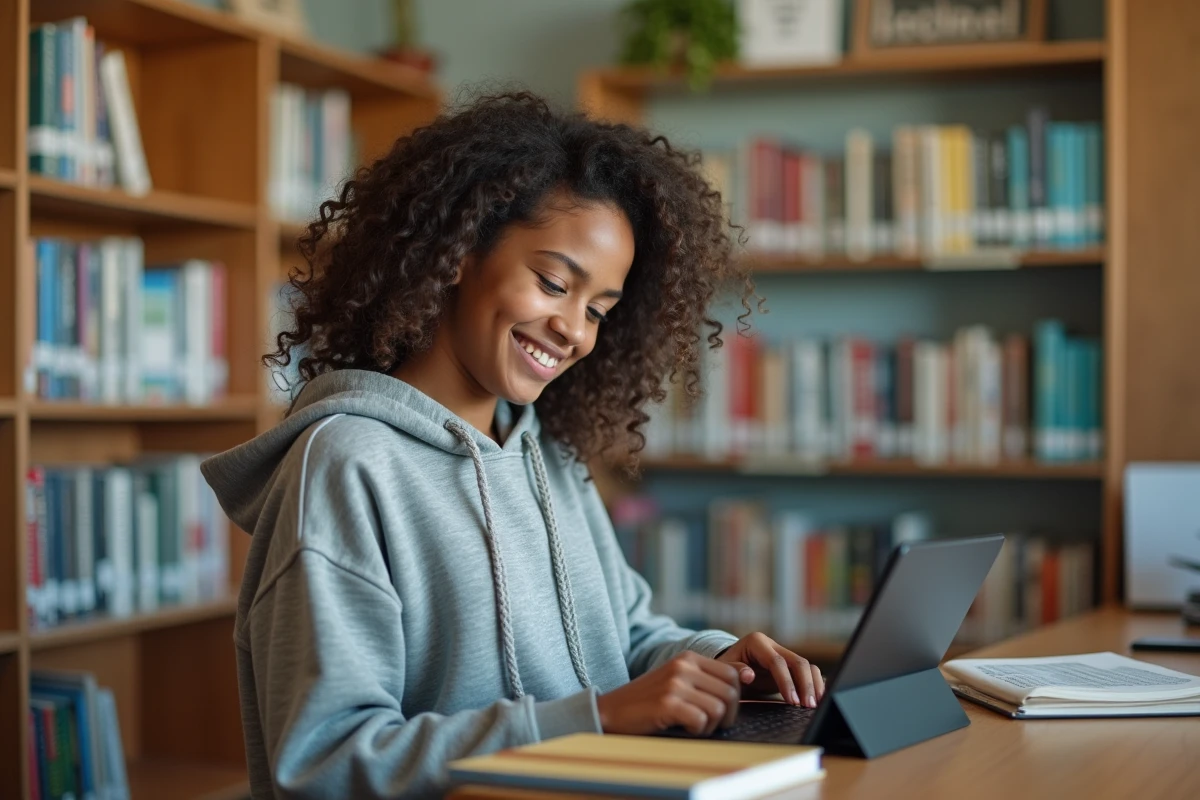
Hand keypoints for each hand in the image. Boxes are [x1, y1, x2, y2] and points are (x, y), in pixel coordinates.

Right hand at [596, 651, 741, 735]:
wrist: (610, 710)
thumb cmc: (649, 701)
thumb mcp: (679, 681)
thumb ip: (709, 678)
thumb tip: (748, 674)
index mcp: (689, 657)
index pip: (734, 674)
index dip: (734, 698)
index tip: (721, 711)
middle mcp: (683, 665)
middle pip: (731, 692)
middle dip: (727, 715)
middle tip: (708, 723)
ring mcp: (675, 683)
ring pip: (720, 708)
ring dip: (711, 725)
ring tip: (693, 725)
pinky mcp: (667, 703)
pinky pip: (702, 720)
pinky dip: (697, 730)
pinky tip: (682, 728)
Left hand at [716, 632, 825, 708]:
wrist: (728, 671)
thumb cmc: (725, 671)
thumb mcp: (724, 671)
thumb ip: (734, 671)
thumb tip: (749, 675)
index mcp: (757, 642)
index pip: (776, 661)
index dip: (786, 681)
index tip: (792, 701)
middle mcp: (773, 646)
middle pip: (797, 661)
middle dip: (805, 684)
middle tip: (808, 706)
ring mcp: (783, 655)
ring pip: (806, 666)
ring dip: (813, 685)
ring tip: (815, 705)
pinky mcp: (790, 667)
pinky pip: (808, 672)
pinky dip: (815, 684)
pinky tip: (818, 699)